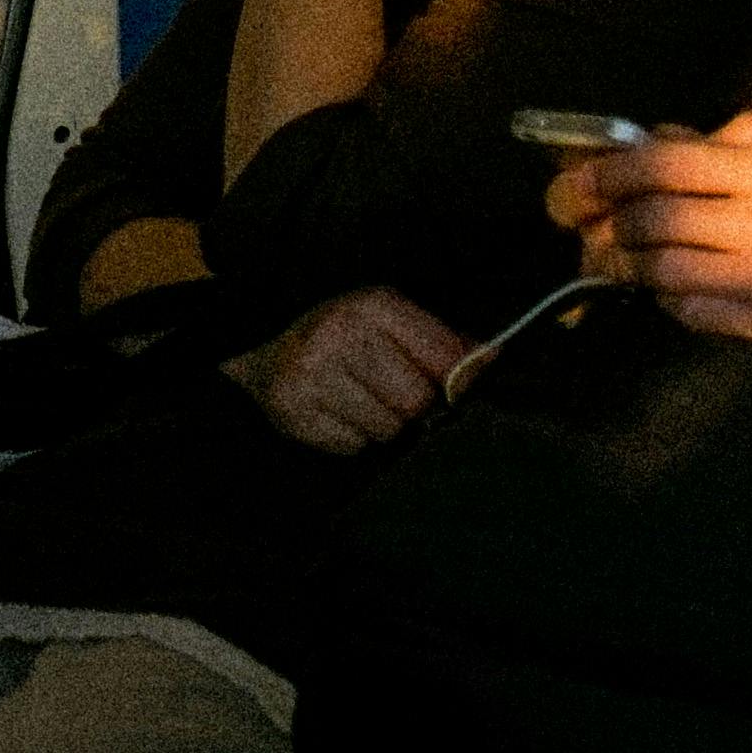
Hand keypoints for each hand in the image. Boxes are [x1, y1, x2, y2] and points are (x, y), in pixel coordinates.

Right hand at [225, 287, 472, 453]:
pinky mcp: (292, 414)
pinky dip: (353, 437)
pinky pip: (352, 447)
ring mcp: (311, 376)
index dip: (458, 379)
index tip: (457, 386)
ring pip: (386, 430)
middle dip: (413, 404)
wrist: (258, 339)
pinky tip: (338, 411)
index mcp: (372, 305)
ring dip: (383, 423)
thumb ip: (440, 339)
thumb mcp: (388, 317)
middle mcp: (339, 336)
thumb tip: (493, 358)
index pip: (444, 356)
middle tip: (394, 392)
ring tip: (362, 399)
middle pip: (416, 402)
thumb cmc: (341, 330)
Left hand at [548, 116, 751, 364]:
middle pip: (650, 221)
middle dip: (600, 217)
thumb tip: (671, 139)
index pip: (664, 166)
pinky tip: (668, 285)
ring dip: (624, 261)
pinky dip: (665, 299)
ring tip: (609, 250)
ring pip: (660, 273)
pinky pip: (691, 315)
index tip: (574, 175)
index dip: (606, 169)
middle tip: (574, 214)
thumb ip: (748, 135)